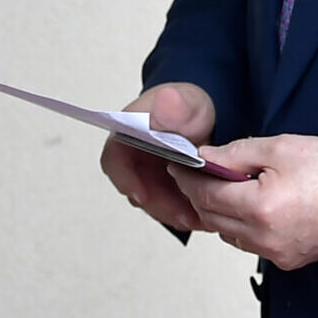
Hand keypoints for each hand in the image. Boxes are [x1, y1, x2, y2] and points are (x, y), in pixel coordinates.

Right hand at [100, 82, 215, 232]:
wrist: (202, 119)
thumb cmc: (188, 108)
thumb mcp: (188, 103)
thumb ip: (177, 104)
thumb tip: (166, 100)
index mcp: (128, 133)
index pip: (115, 159)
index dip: (125, 180)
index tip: (142, 195)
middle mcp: (132, 158)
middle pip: (136, 188)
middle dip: (159, 205)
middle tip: (184, 214)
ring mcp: (145, 176)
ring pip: (153, 203)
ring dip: (173, 213)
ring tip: (198, 218)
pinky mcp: (160, 188)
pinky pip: (167, 206)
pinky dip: (182, 212)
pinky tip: (201, 215)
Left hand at [181, 134, 317, 269]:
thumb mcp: (280, 148)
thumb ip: (236, 153)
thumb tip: (204, 158)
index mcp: (259, 207)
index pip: (205, 194)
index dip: (187, 178)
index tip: (179, 165)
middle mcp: (263, 237)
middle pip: (210, 217)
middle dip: (198, 194)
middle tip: (195, 174)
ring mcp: (275, 252)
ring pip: (227, 234)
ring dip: (219, 212)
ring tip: (223, 189)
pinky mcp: (287, 260)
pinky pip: (249, 244)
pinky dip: (240, 227)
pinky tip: (249, 208)